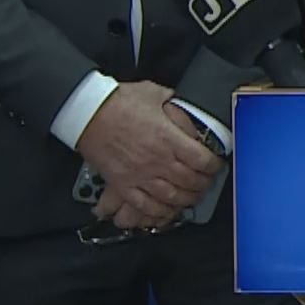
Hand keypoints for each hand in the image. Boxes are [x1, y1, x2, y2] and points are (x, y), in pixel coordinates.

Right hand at [77, 82, 221, 229]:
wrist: (88, 114)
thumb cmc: (118, 102)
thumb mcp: (154, 93)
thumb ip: (173, 102)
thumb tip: (183, 104)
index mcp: (168, 138)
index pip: (202, 160)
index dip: (214, 166)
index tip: (216, 165)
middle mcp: (158, 160)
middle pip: (190, 181)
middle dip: (203, 184)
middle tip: (207, 182)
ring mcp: (140, 175)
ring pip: (171, 197)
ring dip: (186, 200)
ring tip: (192, 197)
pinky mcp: (123, 184)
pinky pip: (145, 205)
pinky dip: (159, 211)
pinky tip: (167, 210)